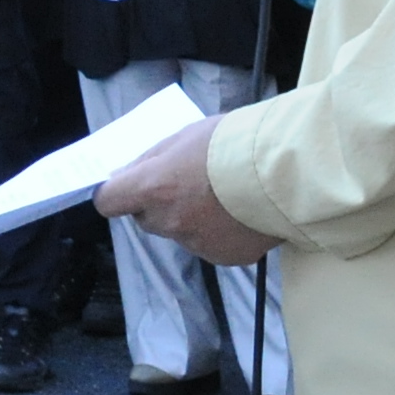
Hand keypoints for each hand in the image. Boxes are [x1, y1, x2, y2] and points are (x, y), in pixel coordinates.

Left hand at [106, 123, 268, 267]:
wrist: (286, 171)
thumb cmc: (232, 143)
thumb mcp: (184, 137)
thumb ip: (152, 160)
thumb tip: (126, 175)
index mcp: (154, 188)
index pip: (109, 201)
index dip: (114, 194)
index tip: (123, 188)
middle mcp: (170, 221)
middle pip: (146, 219)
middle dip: (157, 204)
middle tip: (184, 183)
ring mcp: (197, 244)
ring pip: (179, 232)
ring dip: (189, 218)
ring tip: (221, 196)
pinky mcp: (223, 258)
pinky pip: (208, 245)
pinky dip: (217, 233)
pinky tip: (238, 213)